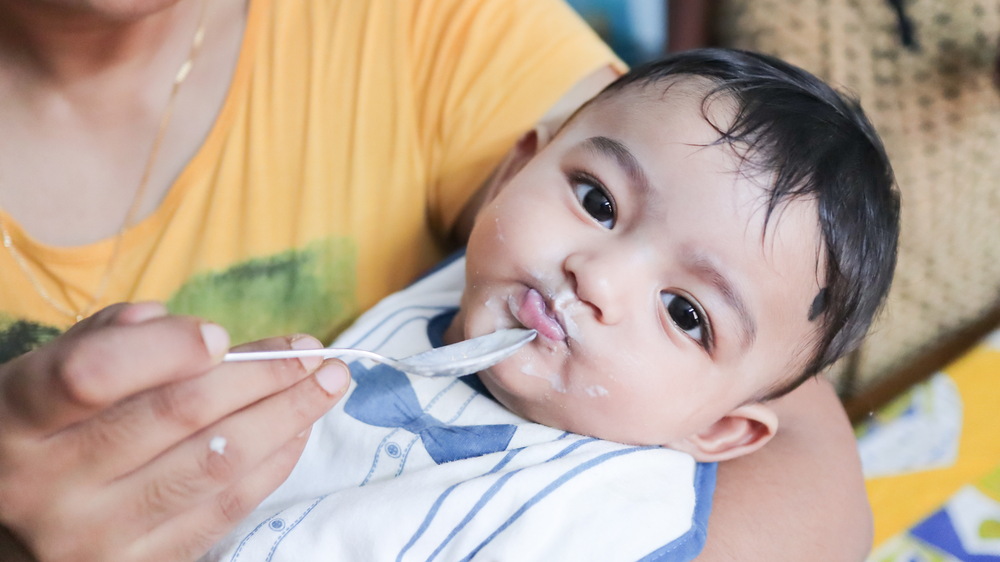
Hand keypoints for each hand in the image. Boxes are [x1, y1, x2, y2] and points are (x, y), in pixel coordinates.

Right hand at [0, 302, 350, 561]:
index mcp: (15, 420)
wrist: (8, 530)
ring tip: (326, 383)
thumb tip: (183, 329)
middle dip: (263, 375)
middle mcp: (47, 487)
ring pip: (216, 463)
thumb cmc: (42, 435)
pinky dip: (273, 464)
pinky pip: (225, 510)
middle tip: (312, 349)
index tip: (222, 334)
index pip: (93, 375)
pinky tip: (297, 430)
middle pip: (179, 415)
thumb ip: (106, 341)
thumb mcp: (46, 376)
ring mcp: (93, 538)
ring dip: (287, 415)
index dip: (166, 350)